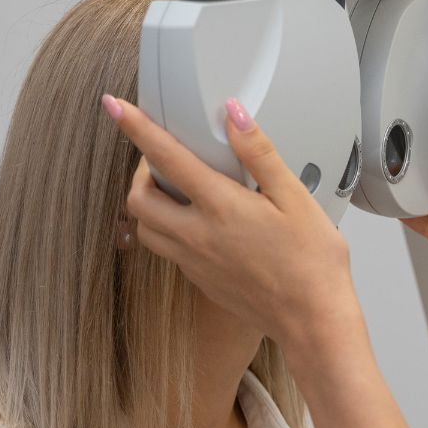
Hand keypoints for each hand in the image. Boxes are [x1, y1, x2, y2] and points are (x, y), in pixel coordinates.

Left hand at [105, 94, 363, 356]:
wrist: (312, 320)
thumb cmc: (312, 262)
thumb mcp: (295, 196)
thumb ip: (259, 153)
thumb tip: (233, 116)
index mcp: (220, 207)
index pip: (166, 157)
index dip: (136, 127)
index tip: (115, 107)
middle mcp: (198, 236)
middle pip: (137, 199)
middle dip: (139, 172)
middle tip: (162, 159)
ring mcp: (194, 262)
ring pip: (146, 229)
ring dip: (149, 204)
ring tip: (176, 190)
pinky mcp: (199, 281)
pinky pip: (168, 251)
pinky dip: (169, 230)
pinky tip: (199, 224)